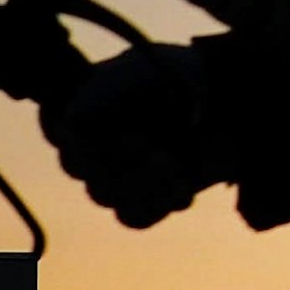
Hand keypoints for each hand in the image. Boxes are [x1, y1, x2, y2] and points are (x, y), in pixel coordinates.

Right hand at [44, 39, 230, 229]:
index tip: (87, 125)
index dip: (63, 129)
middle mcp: (99, 140)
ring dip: (137, 182)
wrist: (236, 99)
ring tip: (171, 163)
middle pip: (77, 166)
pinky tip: (181, 186)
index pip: (52, 124)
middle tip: (145, 141)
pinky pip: (135, 217)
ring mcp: (122, 172)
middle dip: (110, 156)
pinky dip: (156, 203)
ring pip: (104, 195)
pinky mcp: (150, 197)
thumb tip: (69, 128)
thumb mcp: (143, 72)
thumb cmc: (186, 76)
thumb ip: (102, 94)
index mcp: (89, 102)